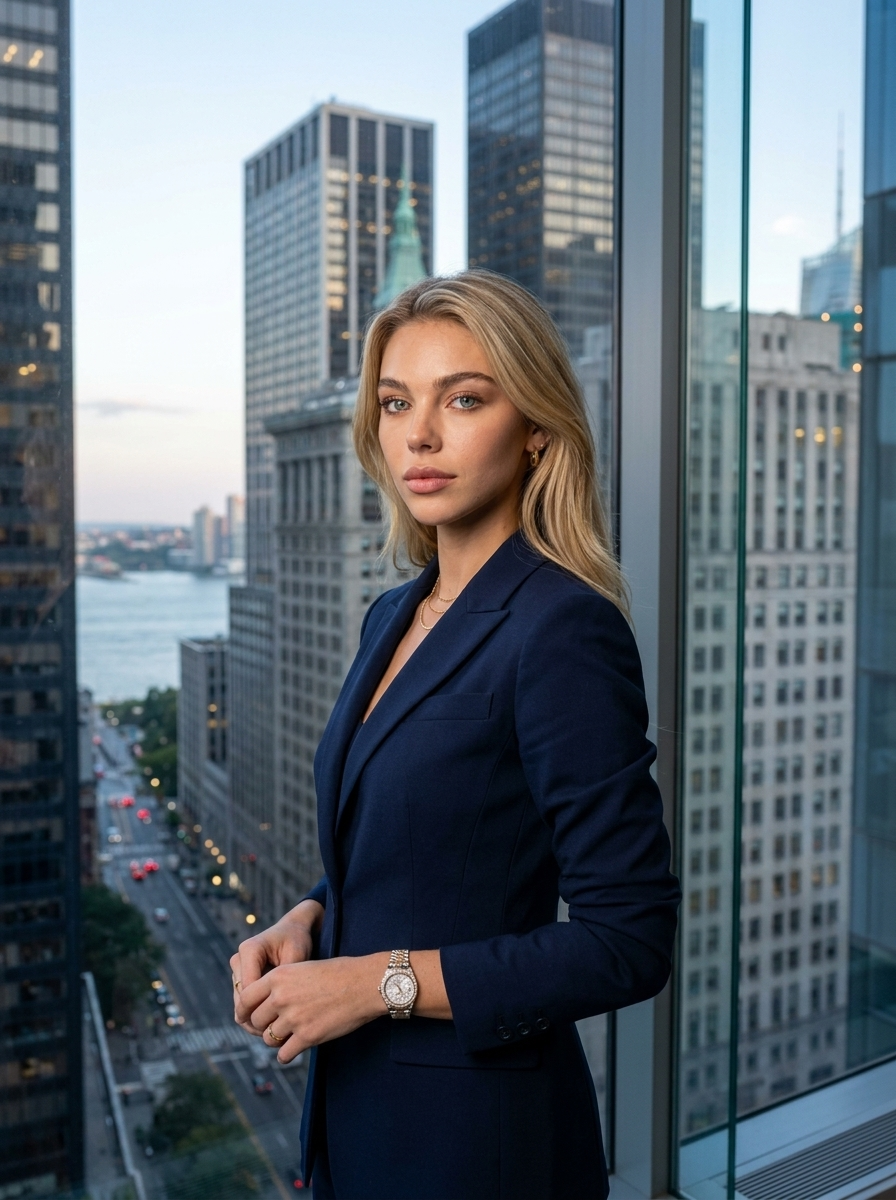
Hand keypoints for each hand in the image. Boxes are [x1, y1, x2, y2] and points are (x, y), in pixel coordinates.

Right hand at [229, 899, 323, 1036]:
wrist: (293, 930)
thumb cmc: (298, 941)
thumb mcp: (297, 957)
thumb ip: (286, 981)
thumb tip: (278, 1008)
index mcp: (249, 951)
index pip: (249, 991)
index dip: (262, 1011)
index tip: (280, 1024)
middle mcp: (238, 961)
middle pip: (241, 1001)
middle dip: (257, 1020)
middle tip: (277, 1037)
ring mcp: (237, 971)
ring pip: (240, 1006)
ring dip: (255, 1021)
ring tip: (276, 1035)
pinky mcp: (241, 980)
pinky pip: (245, 1004)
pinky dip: (256, 1016)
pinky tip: (273, 1026)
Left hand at [235, 954, 388, 1062]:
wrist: (365, 983)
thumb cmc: (338, 973)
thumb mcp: (303, 968)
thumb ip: (281, 984)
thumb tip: (265, 1002)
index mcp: (278, 976)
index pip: (245, 999)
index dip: (245, 1011)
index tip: (248, 1016)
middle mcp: (281, 997)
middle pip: (255, 1021)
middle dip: (263, 1025)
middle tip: (275, 1025)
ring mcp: (294, 1018)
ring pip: (268, 1039)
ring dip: (276, 1039)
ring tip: (288, 1034)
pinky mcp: (308, 1036)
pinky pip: (284, 1054)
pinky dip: (287, 1054)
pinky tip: (295, 1048)